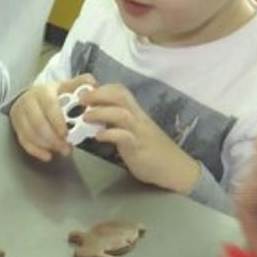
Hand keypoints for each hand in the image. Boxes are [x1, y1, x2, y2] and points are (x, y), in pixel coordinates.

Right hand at [9, 74, 96, 161]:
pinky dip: (36, 151)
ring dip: (47, 145)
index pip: (49, 106)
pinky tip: (48, 156)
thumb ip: (80, 84)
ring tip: (62, 151)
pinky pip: (24, 141)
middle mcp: (28, 102)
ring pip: (30, 134)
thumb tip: (93, 84)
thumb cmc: (54, 94)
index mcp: (43, 91)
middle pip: (38, 123)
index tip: (66, 134)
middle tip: (67, 148)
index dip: (57, 121)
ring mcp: (20, 115)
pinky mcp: (16, 127)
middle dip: (53, 139)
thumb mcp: (66, 86)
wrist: (33, 97)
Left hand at [80, 84, 200, 192]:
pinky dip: (109, 134)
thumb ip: (118, 122)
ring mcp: (139, 132)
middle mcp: (138, 118)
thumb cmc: (151, 149)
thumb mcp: (133, 130)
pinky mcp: (138, 148)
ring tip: (86, 117)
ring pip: (122, 114)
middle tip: (81, 99)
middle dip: (99, 94)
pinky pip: (124, 137)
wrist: (175, 168)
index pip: (120, 91)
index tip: (85, 91)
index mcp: (136, 112)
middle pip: (120, 95)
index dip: (102, 88)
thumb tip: (96, 115)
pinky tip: (98, 136)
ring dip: (101, 113)